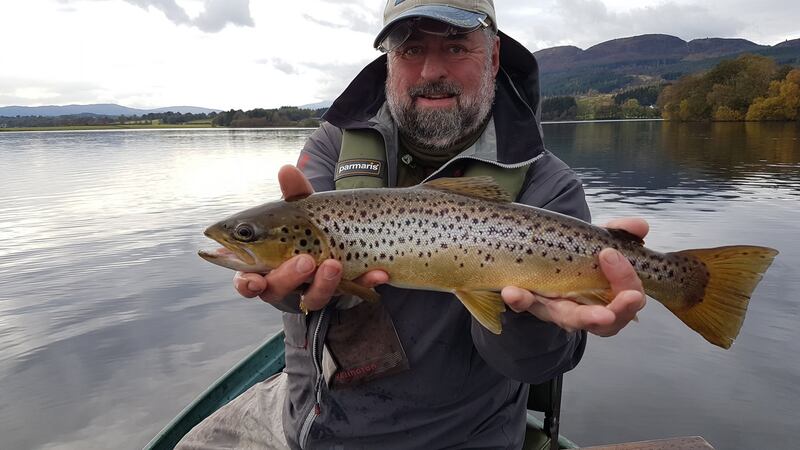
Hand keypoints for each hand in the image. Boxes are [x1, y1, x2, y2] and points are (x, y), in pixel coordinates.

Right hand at [233, 165, 387, 311]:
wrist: (339, 239)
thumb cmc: (303, 227)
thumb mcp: (299, 210)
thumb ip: (293, 193)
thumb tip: (287, 169)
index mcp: (262, 266)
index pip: (247, 282)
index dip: (247, 285)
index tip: (253, 281)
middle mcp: (284, 284)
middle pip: (278, 290)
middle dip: (290, 276)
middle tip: (306, 260)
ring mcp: (313, 290)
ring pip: (314, 297)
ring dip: (324, 283)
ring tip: (334, 264)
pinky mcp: (342, 291)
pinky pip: (353, 290)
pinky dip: (365, 282)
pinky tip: (378, 273)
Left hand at [501, 218, 647, 336]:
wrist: (546, 257)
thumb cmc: (583, 253)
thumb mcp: (601, 240)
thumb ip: (620, 231)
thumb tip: (641, 226)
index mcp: (612, 294)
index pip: (630, 296)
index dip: (625, 278)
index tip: (608, 253)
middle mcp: (589, 309)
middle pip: (608, 322)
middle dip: (616, 312)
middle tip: (619, 304)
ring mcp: (561, 309)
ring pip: (569, 319)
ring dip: (564, 313)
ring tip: (560, 305)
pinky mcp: (534, 303)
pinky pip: (527, 305)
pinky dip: (520, 300)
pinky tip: (511, 291)